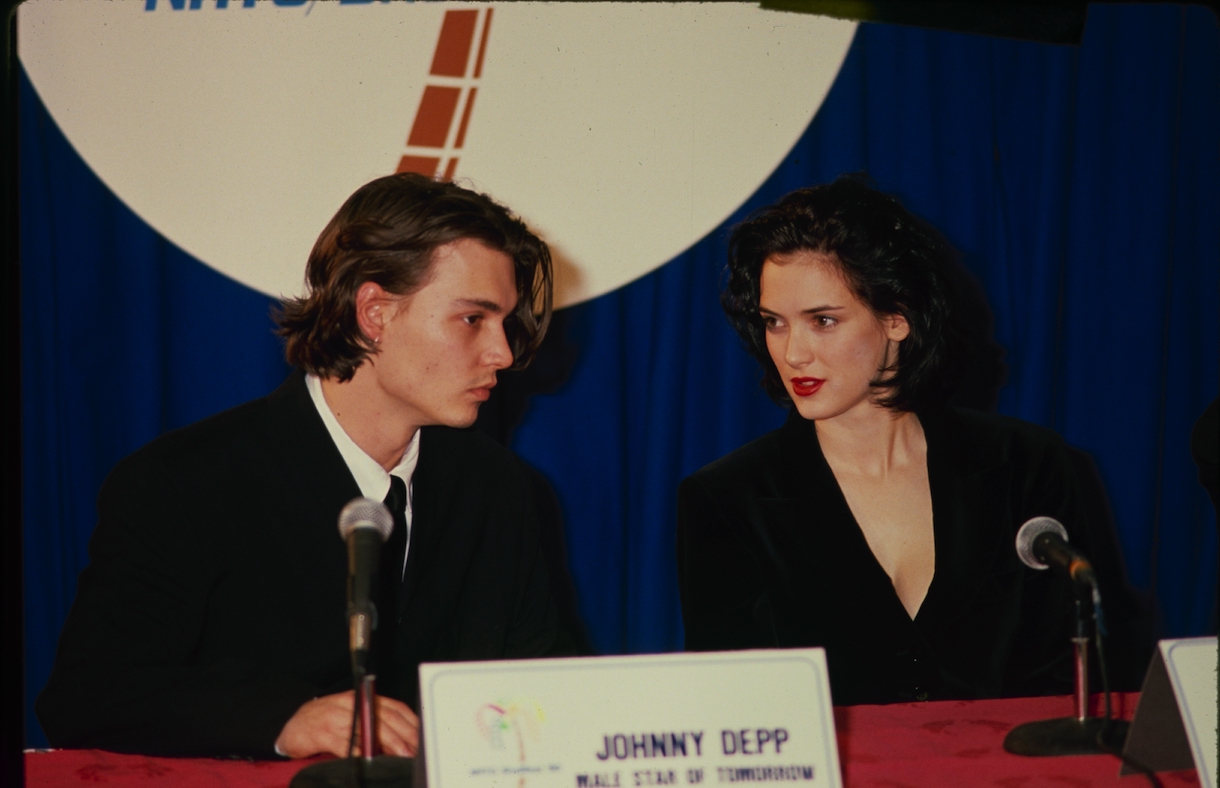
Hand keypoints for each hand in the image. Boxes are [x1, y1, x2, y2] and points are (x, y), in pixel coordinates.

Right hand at [275, 690, 419, 758]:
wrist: (292, 725)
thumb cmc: (325, 723)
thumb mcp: (352, 716)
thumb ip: (374, 725)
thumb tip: (402, 743)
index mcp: (362, 699)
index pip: (393, 707)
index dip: (410, 722)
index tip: (421, 738)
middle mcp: (352, 704)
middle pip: (384, 718)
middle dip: (404, 735)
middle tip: (415, 751)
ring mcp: (337, 717)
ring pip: (368, 729)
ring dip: (388, 744)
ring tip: (401, 756)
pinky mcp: (323, 733)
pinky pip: (345, 743)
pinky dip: (359, 752)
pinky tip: (370, 759)